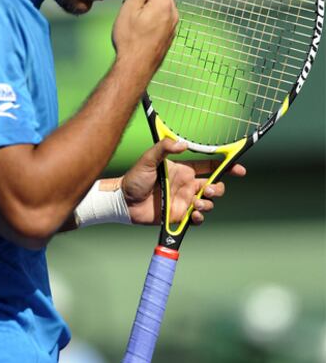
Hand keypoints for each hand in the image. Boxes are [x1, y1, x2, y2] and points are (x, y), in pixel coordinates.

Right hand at [112, 0, 177, 79]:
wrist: (136, 67)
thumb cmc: (129, 38)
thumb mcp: (130, 9)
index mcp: (163, 3)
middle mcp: (173, 11)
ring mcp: (173, 23)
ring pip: (162, 0)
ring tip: (128, 2)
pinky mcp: (170, 32)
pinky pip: (163, 12)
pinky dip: (151, 7)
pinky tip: (138, 15)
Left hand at [121, 139, 245, 225]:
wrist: (124, 202)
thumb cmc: (134, 178)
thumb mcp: (148, 159)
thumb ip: (164, 149)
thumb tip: (182, 144)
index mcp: (183, 170)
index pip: (210, 166)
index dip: (226, 167)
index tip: (239, 168)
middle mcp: (187, 185)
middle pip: (214, 186)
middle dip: (218, 188)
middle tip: (209, 190)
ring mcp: (184, 201)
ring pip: (208, 203)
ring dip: (208, 204)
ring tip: (196, 204)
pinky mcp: (179, 216)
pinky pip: (197, 219)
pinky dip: (200, 218)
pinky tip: (193, 215)